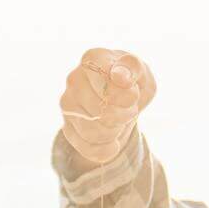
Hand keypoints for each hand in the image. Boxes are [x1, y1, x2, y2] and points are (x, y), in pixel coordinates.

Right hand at [59, 48, 157, 164]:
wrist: (120, 100)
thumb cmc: (131, 82)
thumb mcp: (140, 71)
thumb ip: (133, 68)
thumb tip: (120, 77)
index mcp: (93, 58)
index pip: (106, 80)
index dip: (124, 94)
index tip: (133, 96)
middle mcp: (74, 79)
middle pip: (101, 109)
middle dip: (124, 115)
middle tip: (129, 110)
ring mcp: (67, 104)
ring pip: (93, 131)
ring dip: (116, 132)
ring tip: (120, 123)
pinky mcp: (67, 128)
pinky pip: (88, 148)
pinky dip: (106, 150)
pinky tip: (113, 142)